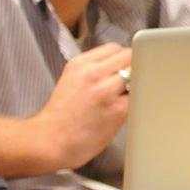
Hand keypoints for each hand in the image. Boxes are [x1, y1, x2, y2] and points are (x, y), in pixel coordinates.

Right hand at [30, 44, 132, 171]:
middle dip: (132, 67)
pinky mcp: (118, 110)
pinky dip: (139, 99)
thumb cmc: (62, 115)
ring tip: (126, 96)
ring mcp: (106, 91)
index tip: (122, 68)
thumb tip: (122, 64)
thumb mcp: (71, 80)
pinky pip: (140, 96)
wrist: (50, 142)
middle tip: (128, 82)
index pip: (114, 48)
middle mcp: (92, 74)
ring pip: (138, 74)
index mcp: (80, 64)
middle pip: (129, 57)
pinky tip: (127, 108)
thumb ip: (95, 69)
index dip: (121, 59)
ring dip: (138, 83)